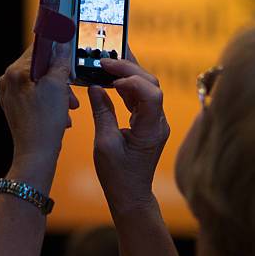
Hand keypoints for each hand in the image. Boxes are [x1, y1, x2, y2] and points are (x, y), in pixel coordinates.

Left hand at [0, 43, 78, 188]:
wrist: (36, 153)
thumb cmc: (45, 123)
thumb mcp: (58, 87)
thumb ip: (60, 63)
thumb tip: (62, 46)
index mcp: (15, 72)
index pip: (38, 47)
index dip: (57, 47)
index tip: (68, 47)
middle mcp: (8, 81)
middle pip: (40, 66)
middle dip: (60, 75)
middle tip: (72, 84)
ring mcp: (11, 95)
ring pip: (40, 82)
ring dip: (58, 90)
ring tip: (69, 104)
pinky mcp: (16, 107)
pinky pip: (37, 95)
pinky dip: (51, 100)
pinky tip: (61, 112)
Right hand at [88, 50, 169, 214]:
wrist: (131, 195)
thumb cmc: (118, 175)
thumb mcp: (104, 144)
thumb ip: (102, 113)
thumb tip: (95, 87)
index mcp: (151, 129)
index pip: (152, 94)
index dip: (133, 80)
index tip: (110, 78)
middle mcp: (158, 122)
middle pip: (151, 85)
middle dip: (129, 69)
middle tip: (105, 60)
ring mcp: (155, 122)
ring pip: (147, 88)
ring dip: (128, 74)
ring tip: (107, 63)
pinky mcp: (149, 123)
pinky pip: (141, 98)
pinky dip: (127, 87)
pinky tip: (112, 81)